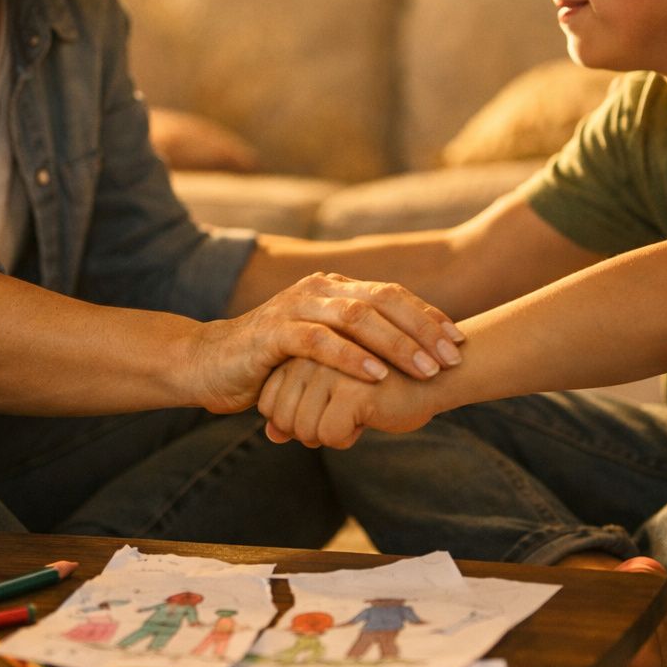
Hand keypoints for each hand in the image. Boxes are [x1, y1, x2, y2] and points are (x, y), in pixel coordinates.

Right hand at [185, 272, 462, 413]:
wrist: (207, 364)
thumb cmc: (272, 363)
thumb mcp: (321, 350)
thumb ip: (358, 347)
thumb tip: (413, 363)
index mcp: (335, 289)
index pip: (392, 295)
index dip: (428, 316)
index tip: (458, 343)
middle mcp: (319, 290)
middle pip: (382, 300)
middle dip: (422, 330)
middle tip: (451, 358)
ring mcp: (295, 307)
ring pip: (356, 318)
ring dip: (395, 345)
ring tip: (425, 369)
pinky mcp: (273, 332)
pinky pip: (319, 342)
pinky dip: (351, 359)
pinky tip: (376, 377)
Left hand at [257, 356, 441, 448]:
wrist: (436, 376)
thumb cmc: (383, 387)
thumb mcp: (331, 397)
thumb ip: (297, 411)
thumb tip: (271, 436)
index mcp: (302, 346)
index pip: (268, 402)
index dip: (293, 421)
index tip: (324, 412)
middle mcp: (310, 352)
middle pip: (281, 418)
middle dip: (309, 432)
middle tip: (343, 417)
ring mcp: (330, 366)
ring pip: (302, 429)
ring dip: (330, 435)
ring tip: (357, 413)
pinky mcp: (353, 386)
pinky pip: (329, 434)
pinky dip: (348, 438)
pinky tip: (370, 417)